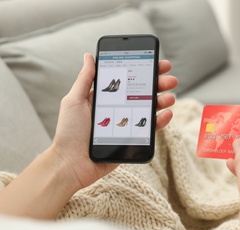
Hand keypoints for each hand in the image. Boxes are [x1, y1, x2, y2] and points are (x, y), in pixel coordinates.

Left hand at [51, 53, 177, 189]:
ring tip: (170, 97)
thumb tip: (89, 56)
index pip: (127, 80)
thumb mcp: (74, 101)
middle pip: (142, 93)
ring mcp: (126, 124)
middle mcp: (117, 109)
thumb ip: (85, 79)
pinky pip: (149, 129)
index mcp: (105, 98)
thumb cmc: (69, 132)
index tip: (157, 63)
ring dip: (162, 101)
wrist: (71, 164)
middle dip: (158, 84)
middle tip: (170, 80)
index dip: (143, 70)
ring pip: (148, 109)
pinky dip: (160, 121)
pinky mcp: (131, 140)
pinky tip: (166, 114)